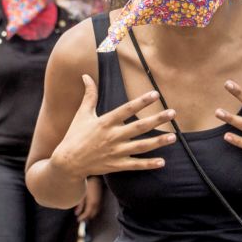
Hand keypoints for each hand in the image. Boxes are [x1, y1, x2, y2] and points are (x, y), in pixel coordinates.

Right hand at [49, 75, 176, 179]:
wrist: (67, 163)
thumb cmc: (75, 136)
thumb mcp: (82, 114)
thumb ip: (89, 95)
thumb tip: (86, 76)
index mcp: (105, 122)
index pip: (127, 109)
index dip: (141, 102)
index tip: (155, 94)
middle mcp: (112, 136)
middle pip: (139, 127)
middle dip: (157, 120)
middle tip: (173, 113)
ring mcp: (115, 152)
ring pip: (141, 147)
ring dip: (158, 142)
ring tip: (173, 137)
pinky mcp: (116, 165)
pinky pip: (135, 165)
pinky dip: (148, 164)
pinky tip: (162, 162)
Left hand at [75, 178, 102, 221]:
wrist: (96, 178)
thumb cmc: (88, 185)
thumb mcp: (81, 195)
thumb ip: (80, 205)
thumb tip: (76, 213)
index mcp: (91, 203)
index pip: (87, 214)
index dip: (82, 218)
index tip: (78, 219)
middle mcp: (96, 204)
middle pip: (92, 215)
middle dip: (86, 217)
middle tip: (80, 218)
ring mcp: (99, 202)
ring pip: (95, 212)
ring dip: (90, 214)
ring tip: (83, 214)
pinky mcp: (100, 200)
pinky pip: (97, 208)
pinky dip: (92, 210)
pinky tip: (88, 209)